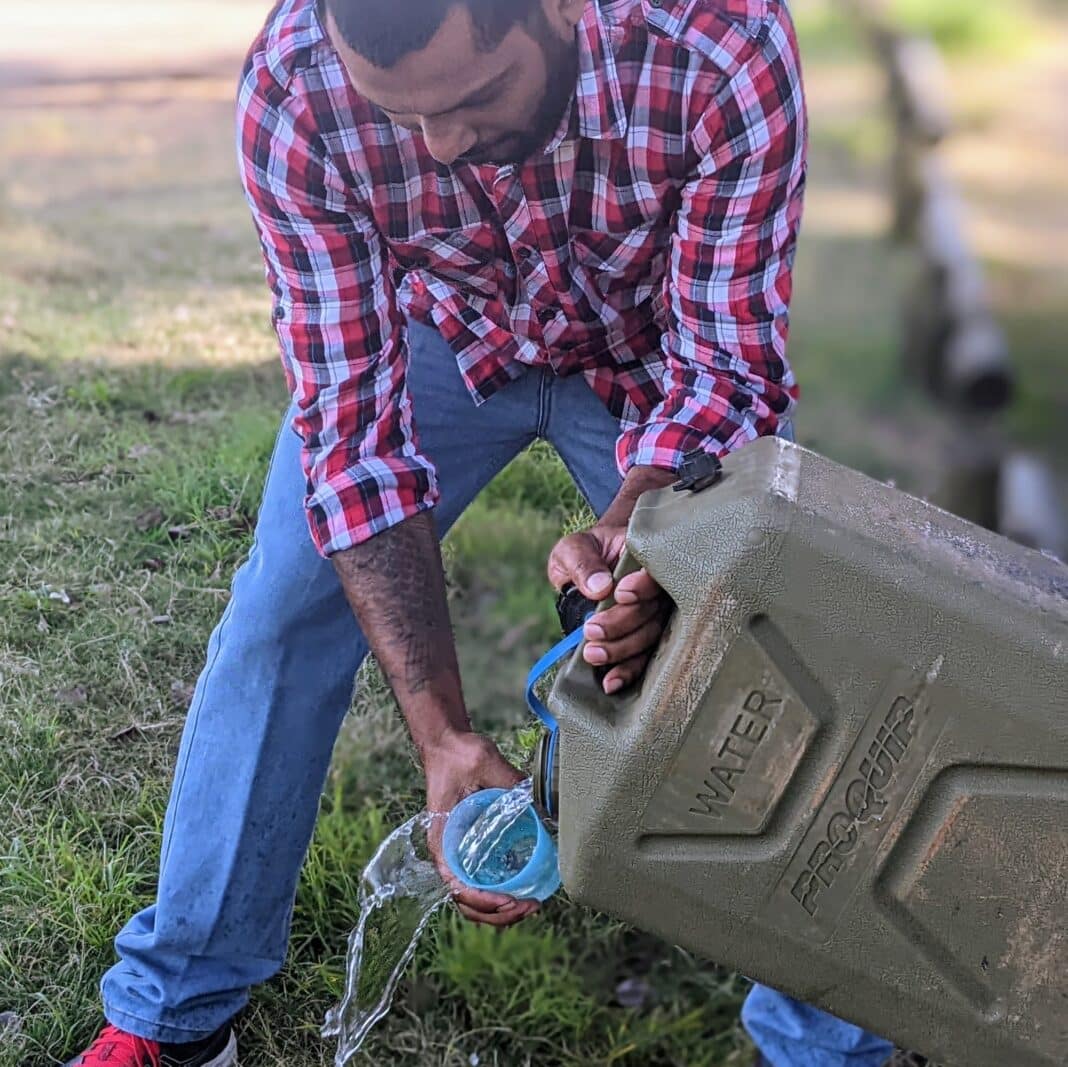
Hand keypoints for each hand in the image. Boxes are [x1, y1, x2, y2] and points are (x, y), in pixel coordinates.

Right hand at [423, 730, 539, 926]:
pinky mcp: (470, 848)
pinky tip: (523, 890)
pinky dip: (499, 894)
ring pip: (473, 897)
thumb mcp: (485, 762)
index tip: (508, 900)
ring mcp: (458, 853)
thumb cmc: (460, 754)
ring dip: (499, 910)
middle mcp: (447, 852)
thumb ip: (511, 779)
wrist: (448, 744)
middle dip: (496, 913)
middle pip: (465, 901)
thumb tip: (543, 800)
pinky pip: (481, 880)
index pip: (455, 884)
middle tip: (530, 906)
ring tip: (530, 905)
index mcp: (442, 838)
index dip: (480, 900)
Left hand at [547, 524, 670, 694]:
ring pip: (650, 637)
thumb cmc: (584, 554)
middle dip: (622, 624)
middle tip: (592, 631)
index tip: (620, 593)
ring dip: (622, 651)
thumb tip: (599, 588)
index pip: (656, 573)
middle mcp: (659, 590)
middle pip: (653, 611)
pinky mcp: (645, 639)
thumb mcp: (574, 548)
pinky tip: (612, 683)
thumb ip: (583, 562)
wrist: (587, 571)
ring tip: (593, 655)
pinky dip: (629, 672)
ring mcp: (656, 616)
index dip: (644, 586)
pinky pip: (644, 659)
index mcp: (645, 559)